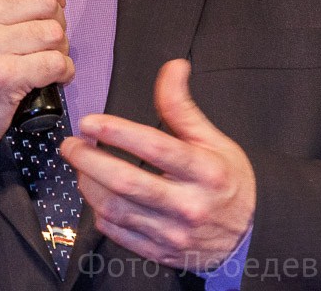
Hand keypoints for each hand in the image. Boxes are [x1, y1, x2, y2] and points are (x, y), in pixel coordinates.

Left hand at [60, 59, 253, 271]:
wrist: (250, 234)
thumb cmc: (227, 181)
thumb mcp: (213, 140)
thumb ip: (183, 107)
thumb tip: (172, 67)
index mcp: (205, 172)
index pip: (155, 147)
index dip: (117, 132)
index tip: (90, 122)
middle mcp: (188, 205)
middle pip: (126, 182)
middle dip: (89, 160)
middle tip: (70, 144)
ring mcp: (173, 234)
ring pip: (116, 209)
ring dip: (88, 184)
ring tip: (81, 165)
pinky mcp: (160, 253)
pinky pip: (118, 233)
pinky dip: (99, 212)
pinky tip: (96, 193)